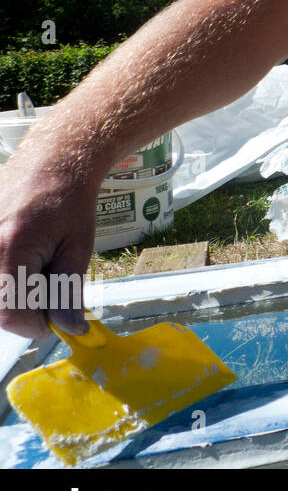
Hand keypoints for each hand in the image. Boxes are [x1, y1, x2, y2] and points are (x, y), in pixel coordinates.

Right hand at [0, 155, 98, 339]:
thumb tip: (70, 328)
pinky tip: (22, 262)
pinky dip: (4, 278)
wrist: (51, 163)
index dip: (35, 327)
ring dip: (12, 295)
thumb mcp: (77, 248)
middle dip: (23, 311)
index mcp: (10, 250)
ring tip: (35, 271)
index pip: (11, 314)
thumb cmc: (68, 201)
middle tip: (47, 292)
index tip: (53, 323)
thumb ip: (68, 291)